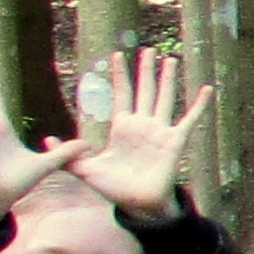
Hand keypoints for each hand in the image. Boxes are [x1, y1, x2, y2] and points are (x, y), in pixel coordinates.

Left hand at [70, 51, 210, 221]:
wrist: (137, 203)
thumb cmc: (113, 187)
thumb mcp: (85, 169)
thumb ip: (67, 154)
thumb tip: (46, 140)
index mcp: (122, 128)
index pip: (121, 95)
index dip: (120, 76)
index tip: (117, 55)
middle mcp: (142, 125)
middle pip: (144, 90)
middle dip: (145, 70)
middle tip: (148, 51)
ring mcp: (160, 131)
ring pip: (165, 98)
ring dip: (168, 80)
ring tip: (171, 60)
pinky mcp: (175, 140)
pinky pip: (190, 119)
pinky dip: (199, 104)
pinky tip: (207, 89)